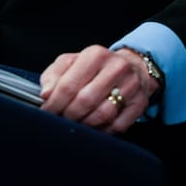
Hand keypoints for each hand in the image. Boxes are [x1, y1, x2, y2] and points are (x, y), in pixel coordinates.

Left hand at [39, 45, 156, 133]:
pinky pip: (118, 125)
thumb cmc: (97, 67)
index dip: (54, 102)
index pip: (69, 84)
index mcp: (94, 55)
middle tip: (60, 119)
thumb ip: (54, 75)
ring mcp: (131, 86)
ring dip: (85, 124)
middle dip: (68, 115)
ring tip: (76, 123)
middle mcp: (115, 68)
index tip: (46, 111)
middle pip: (85, 101)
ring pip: (102, 115)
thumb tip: (45, 94)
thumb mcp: (72, 62)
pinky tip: (94, 127)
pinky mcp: (140, 103)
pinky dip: (102, 131)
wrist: (134, 66)